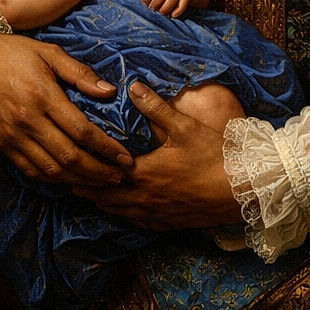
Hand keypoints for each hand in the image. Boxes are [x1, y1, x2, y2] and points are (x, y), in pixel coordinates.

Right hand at [0, 23, 131, 185]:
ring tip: (101, 183)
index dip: (107, 148)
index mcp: (43, 96)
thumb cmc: (11, 52)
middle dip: (99, 171)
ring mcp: (12, 136)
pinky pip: (30, 170)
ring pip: (51, 169)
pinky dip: (52, 179)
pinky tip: (69, 180)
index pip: (82, 130)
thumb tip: (109, 91)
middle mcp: (28, 121)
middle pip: (69, 157)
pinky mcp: (1, 144)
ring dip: (79, 180)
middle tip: (121, 177)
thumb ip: (79, 73)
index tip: (126, 157)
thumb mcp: (48, 52)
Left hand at [75, 82, 242, 229]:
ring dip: (103, 205)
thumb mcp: (184, 126)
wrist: (242, 189)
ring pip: (121, 213)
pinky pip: (140, 223)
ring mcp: (158, 213)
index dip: (86, 170)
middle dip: (87, 190)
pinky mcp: (171, 223)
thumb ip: (155, 107)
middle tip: (68, 184)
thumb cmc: (213, 155)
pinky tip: (125, 214)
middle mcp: (145, 197)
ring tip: (88, 198)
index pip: (105, 173)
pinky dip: (126, 217)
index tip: (68, 164)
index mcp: (145, 173)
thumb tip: (132, 86)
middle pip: (107, 197)